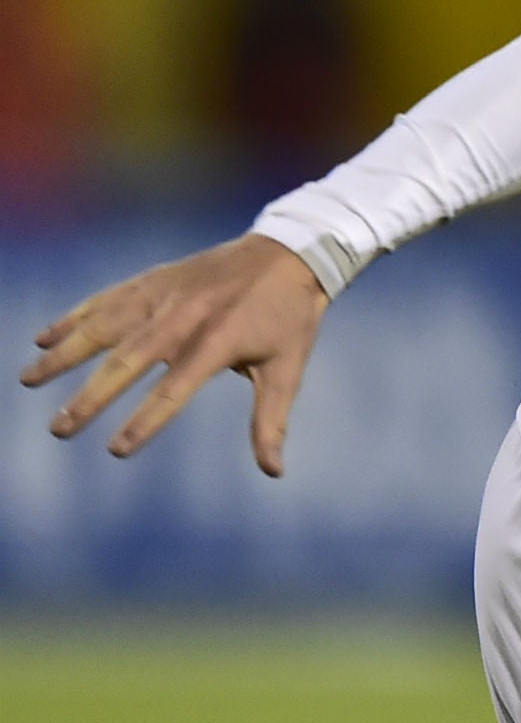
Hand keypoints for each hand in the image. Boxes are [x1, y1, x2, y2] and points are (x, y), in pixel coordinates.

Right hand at [18, 233, 328, 476]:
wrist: (290, 251)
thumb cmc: (289, 316)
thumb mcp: (288, 367)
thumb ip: (270, 420)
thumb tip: (273, 472)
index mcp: (219, 341)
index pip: (175, 390)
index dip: (146, 420)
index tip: (116, 450)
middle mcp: (185, 316)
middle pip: (128, 361)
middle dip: (91, 397)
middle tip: (59, 429)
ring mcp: (165, 294)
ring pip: (105, 325)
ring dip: (65, 353)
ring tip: (28, 380)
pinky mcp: (155, 279)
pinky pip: (107, 298)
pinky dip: (75, 316)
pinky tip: (44, 338)